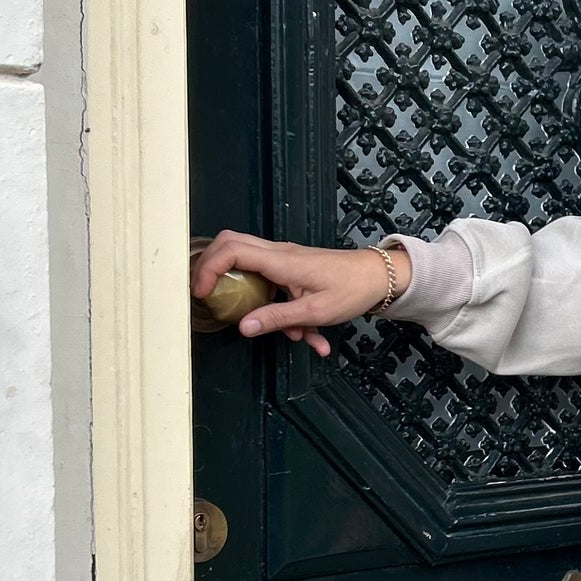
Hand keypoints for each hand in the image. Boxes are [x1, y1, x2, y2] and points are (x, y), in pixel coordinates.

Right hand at [191, 230, 407, 356]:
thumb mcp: (315, 312)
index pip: (232, 251)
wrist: (379, 277)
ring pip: (248, 263)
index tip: (201, 293)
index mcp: (281, 261)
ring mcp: (284, 258)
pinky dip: (276, 306)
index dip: (209, 268)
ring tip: (265, 326)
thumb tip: (242, 327)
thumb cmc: (352, 290)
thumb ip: (277, 319)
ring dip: (249, 295)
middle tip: (203, 293)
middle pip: (231, 244)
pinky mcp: (291, 267)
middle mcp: (278, 253)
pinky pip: (270, 281)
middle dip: (211, 267)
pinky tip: (304, 336)